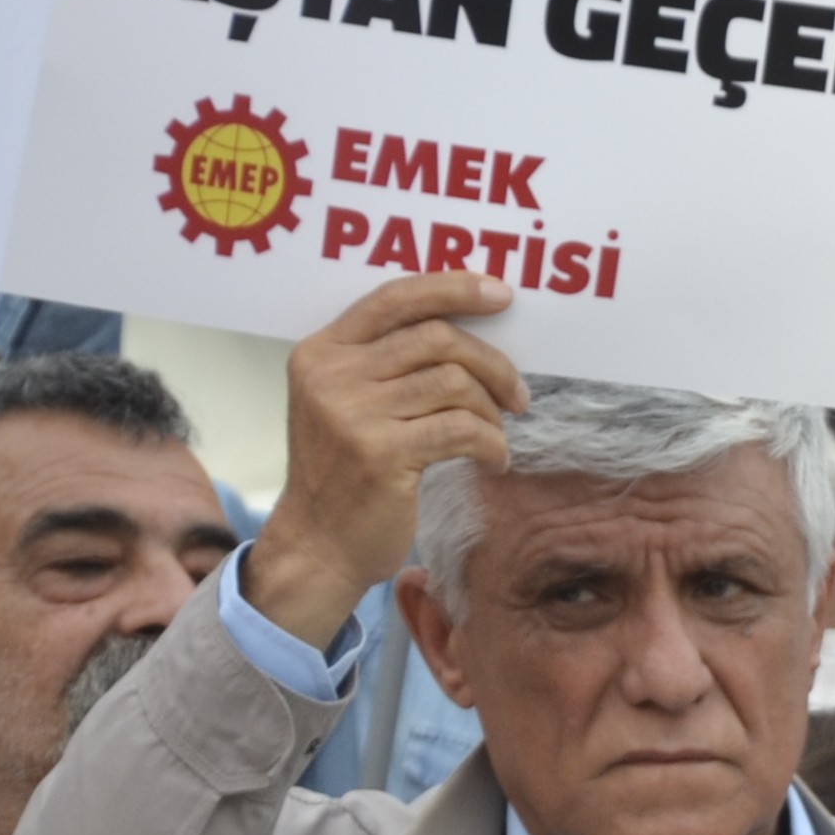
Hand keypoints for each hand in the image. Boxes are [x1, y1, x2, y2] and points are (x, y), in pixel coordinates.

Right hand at [253, 273, 523, 640]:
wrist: (318, 546)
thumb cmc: (347, 473)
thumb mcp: (347, 404)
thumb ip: (387, 363)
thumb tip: (472, 328)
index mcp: (321, 351)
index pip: (395, 297)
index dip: (453, 288)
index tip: (502, 295)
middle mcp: (330, 375)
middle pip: (437, 338)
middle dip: (492, 363)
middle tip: (517, 395)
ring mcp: (351, 414)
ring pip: (455, 382)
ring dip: (492, 410)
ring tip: (495, 434)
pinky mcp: (380, 454)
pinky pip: (463, 429)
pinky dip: (492, 444)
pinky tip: (494, 460)